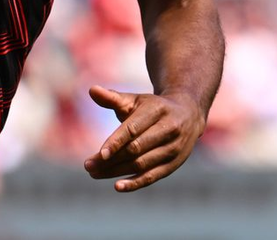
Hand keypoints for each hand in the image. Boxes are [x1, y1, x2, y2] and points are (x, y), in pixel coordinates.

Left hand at [84, 84, 204, 191]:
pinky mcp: (174, 164)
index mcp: (158, 109)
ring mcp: (173, 148)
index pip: (134, 128)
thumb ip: (113, 97)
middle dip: (111, 159)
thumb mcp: (136, 100)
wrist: (188, 113)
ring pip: (142, 164)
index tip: (100, 154)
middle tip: (88, 166)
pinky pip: (152, 176)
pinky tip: (117, 186)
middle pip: (136, 148)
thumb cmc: (154, 107)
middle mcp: (169, 128)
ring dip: (117, 171)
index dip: (116, 141)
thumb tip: (91, 90)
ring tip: (95, 173)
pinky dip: (135, 183)